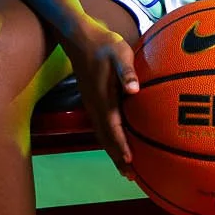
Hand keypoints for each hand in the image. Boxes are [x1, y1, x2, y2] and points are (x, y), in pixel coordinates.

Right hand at [66, 19, 139, 171]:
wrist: (80, 38)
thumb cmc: (104, 43)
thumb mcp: (120, 53)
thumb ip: (127, 71)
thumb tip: (134, 89)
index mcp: (103, 98)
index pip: (113, 127)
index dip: (121, 145)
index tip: (130, 161)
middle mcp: (95, 106)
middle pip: (106, 138)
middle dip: (118, 158)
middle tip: (131, 177)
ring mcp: (92, 105)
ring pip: (102, 135)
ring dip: (113, 152)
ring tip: (126, 169)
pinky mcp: (93, 102)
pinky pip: (102, 127)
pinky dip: (110, 140)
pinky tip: (119, 145)